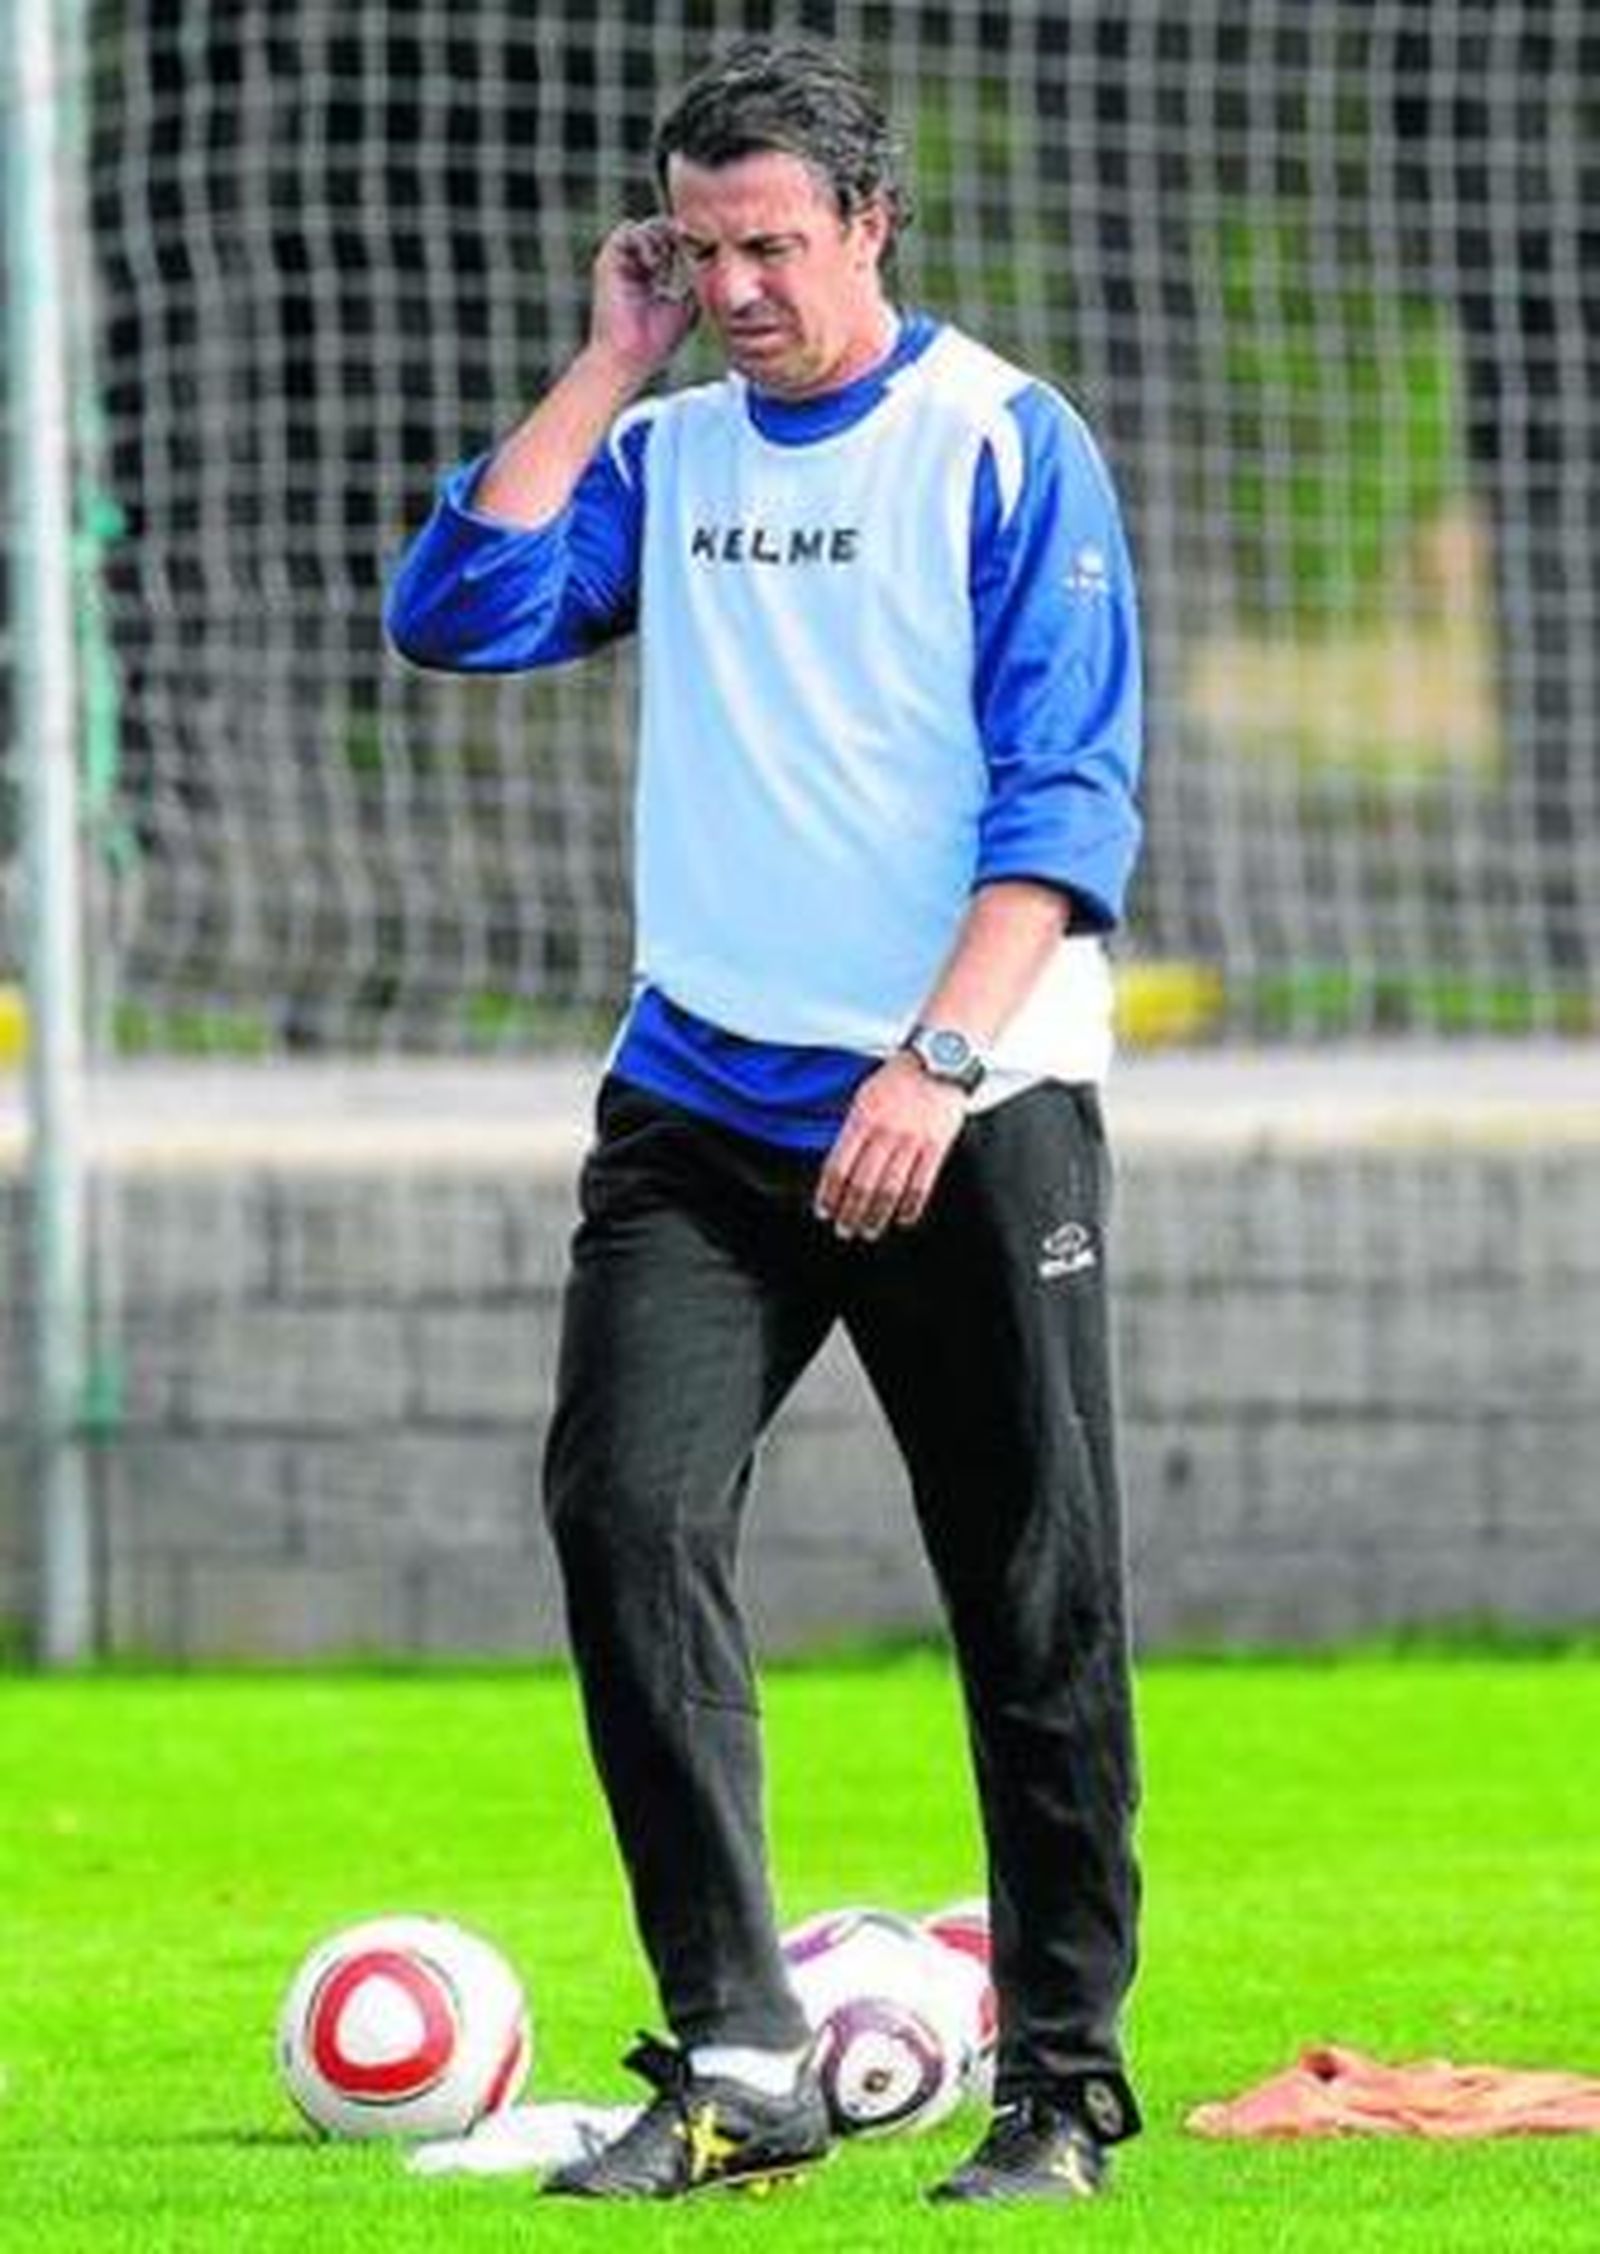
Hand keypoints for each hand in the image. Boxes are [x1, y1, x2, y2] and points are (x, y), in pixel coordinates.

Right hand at [589, 218, 698, 380]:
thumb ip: (693, 283)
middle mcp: (633, 265)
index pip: (670, 244)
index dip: (688, 243)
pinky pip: (628, 232)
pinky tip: (656, 264)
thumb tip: (708, 265)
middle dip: (678, 236)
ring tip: (669, 262)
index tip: (706, 249)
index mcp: (649, 276)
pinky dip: (645, 241)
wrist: (628, 358)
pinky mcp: (608, 261)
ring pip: (645, 228)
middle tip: (692, 246)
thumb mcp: (686, 308)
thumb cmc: (655, 342)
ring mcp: (620, 262)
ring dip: (662, 238)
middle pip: (659, 230)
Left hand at [813, 1054, 966, 1241]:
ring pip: (890, 1188)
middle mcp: (885, 1131)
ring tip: (869, 1230)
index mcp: (861, 1119)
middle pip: (861, 1183)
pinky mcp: (936, 1145)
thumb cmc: (898, 1078)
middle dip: (850, 1212)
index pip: (838, 1166)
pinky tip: (902, 1218)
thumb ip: (852, 1130)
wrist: (939, 1060)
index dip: (829, 1194)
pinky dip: (910, 1205)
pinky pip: (921, 1183)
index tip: (824, 1211)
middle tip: (844, 1230)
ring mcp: (912, 1140)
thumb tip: (837, 1167)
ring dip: (876, 1215)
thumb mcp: (863, 1096)